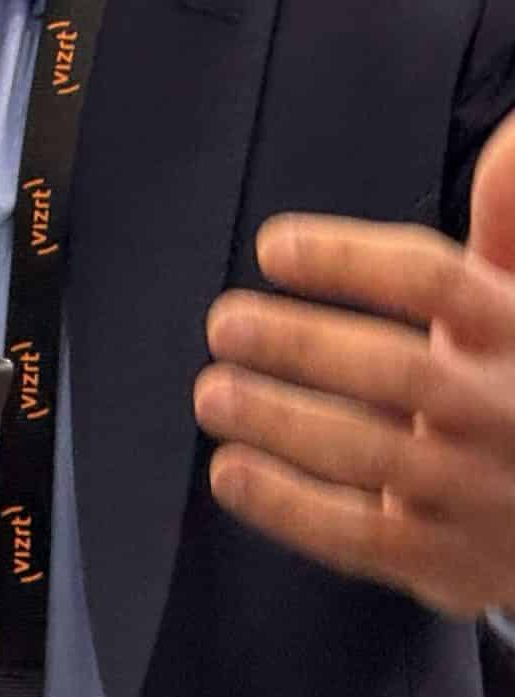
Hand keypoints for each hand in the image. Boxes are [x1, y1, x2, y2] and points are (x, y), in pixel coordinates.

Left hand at [195, 112, 514, 617]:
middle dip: (302, 345)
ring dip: (281, 421)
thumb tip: (506, 135)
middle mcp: (502, 411)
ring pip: (371, 456)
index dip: (350, 258)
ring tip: (211, 391)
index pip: (436, 279)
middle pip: (396, 370)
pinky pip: (362, 539)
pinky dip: (288, 507)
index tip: (272, 246)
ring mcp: (478, 493)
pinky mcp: (449, 561)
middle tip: (222, 323)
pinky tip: (230, 471)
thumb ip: (508, 224)